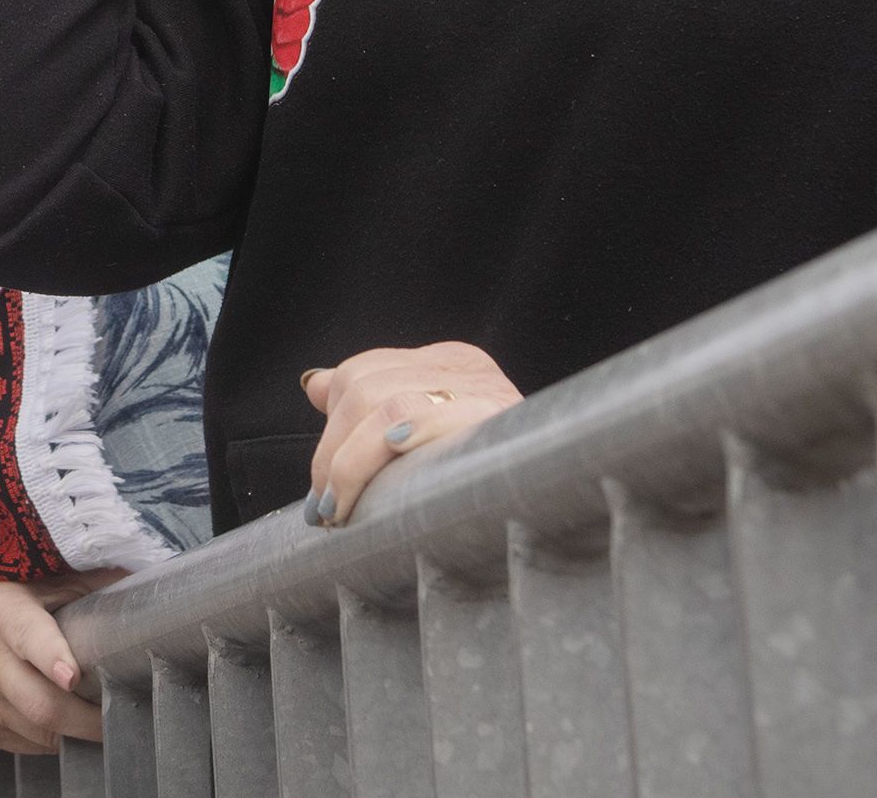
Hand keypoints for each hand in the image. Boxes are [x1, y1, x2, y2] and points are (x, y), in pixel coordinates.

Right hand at [0, 574, 118, 754]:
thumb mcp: (32, 586)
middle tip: (120, 715)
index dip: (52, 658)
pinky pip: (28, 745)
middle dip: (87, 719)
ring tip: (99, 719)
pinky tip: (65, 722)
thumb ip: (82, 587)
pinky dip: (53, 738)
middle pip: (41, 704)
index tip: (73, 677)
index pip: (30, 638)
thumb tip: (135, 582)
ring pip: (39, 732)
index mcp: (4, 614)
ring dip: (75, 732)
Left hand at [300, 342, 523, 528]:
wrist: (561, 504)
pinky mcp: (490, 418)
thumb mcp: (428, 435)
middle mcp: (470, 370)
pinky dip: (370, 456)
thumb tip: (316, 383)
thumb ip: (372, 406)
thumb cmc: (490, 486)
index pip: (366, 370)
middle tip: (325, 508)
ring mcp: (483, 392)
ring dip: (344, 464)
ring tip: (338, 511)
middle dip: (332, 450)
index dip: (334, 423)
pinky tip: (359, 495)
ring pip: (379, 403)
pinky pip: (411, 418)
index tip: (325, 480)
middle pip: (365, 385)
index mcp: (456, 365)